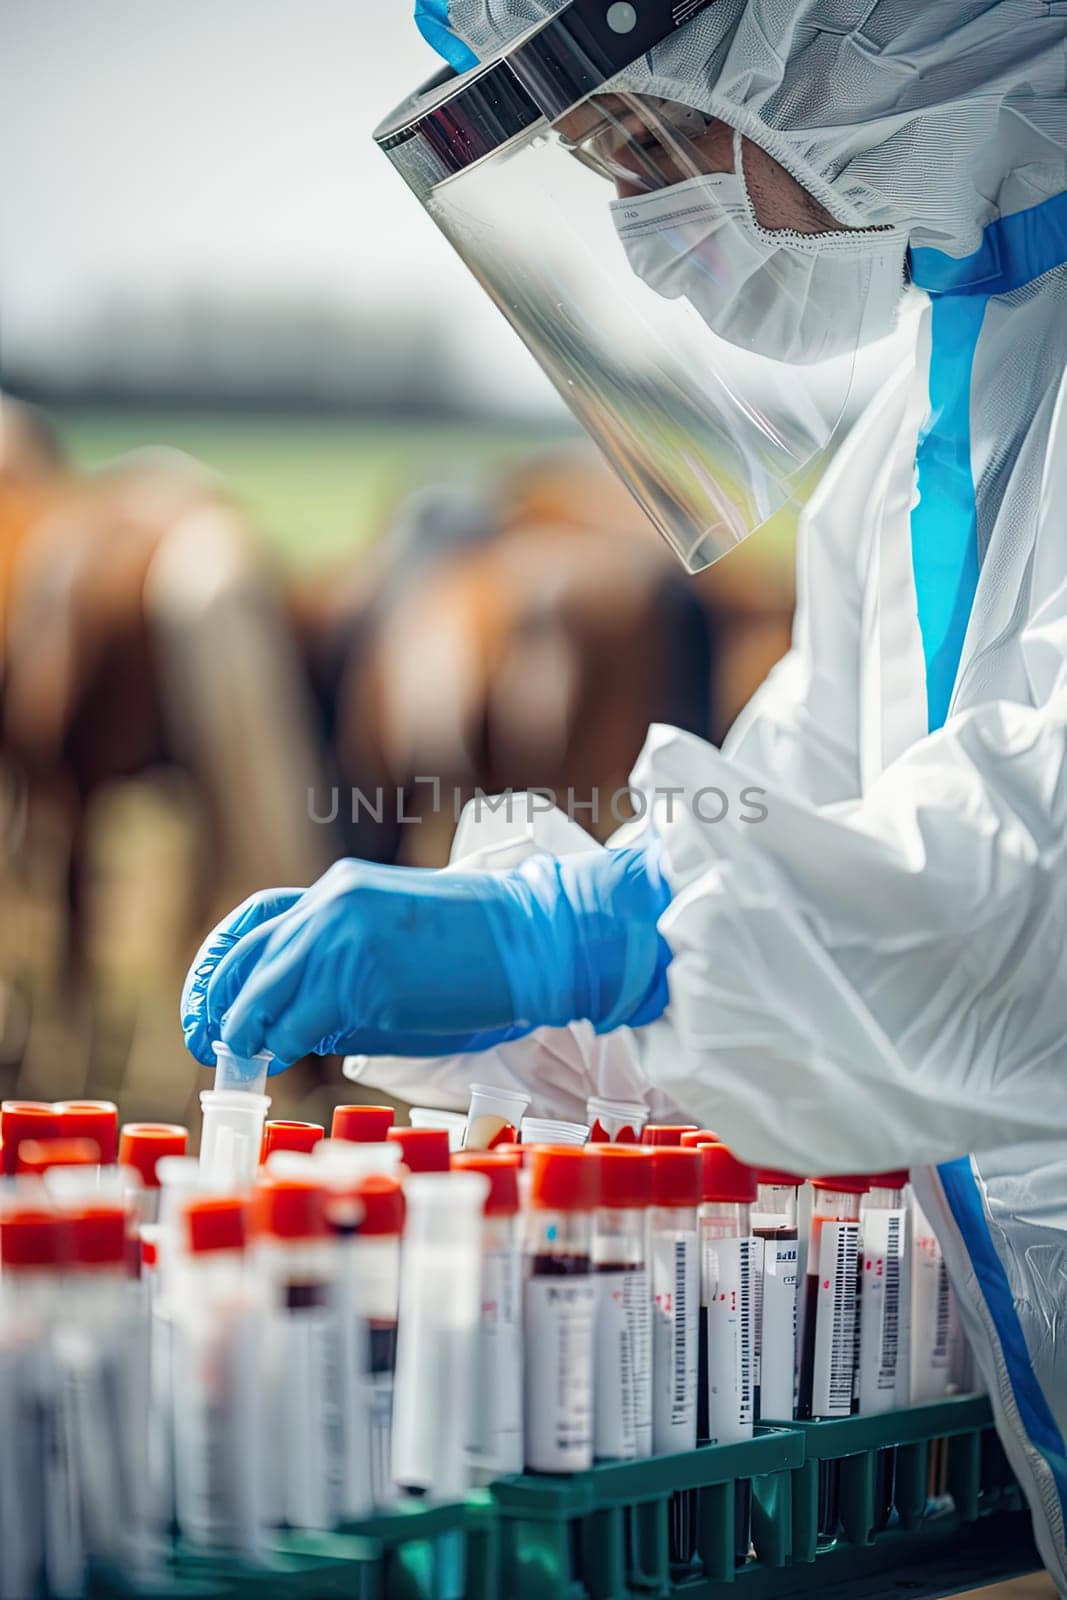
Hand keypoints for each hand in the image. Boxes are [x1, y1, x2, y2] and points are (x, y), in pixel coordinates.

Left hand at [180, 846, 671, 1068]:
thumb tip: (298, 1020)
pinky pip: (302, 1022)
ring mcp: (347, 939)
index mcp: (341, 890)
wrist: (533, 940)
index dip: (219, 963)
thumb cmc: (479, 948)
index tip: (206, 1000)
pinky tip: (283, 1059)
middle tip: (212, 1041)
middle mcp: (333, 905)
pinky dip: (284, 1045)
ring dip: (247, 1030)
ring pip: (266, 993)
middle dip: (220, 1005)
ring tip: (243, 1058)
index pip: (254, 922)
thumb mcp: (396, 937)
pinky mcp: (366, 980)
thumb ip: (344, 966)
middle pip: (249, 960)